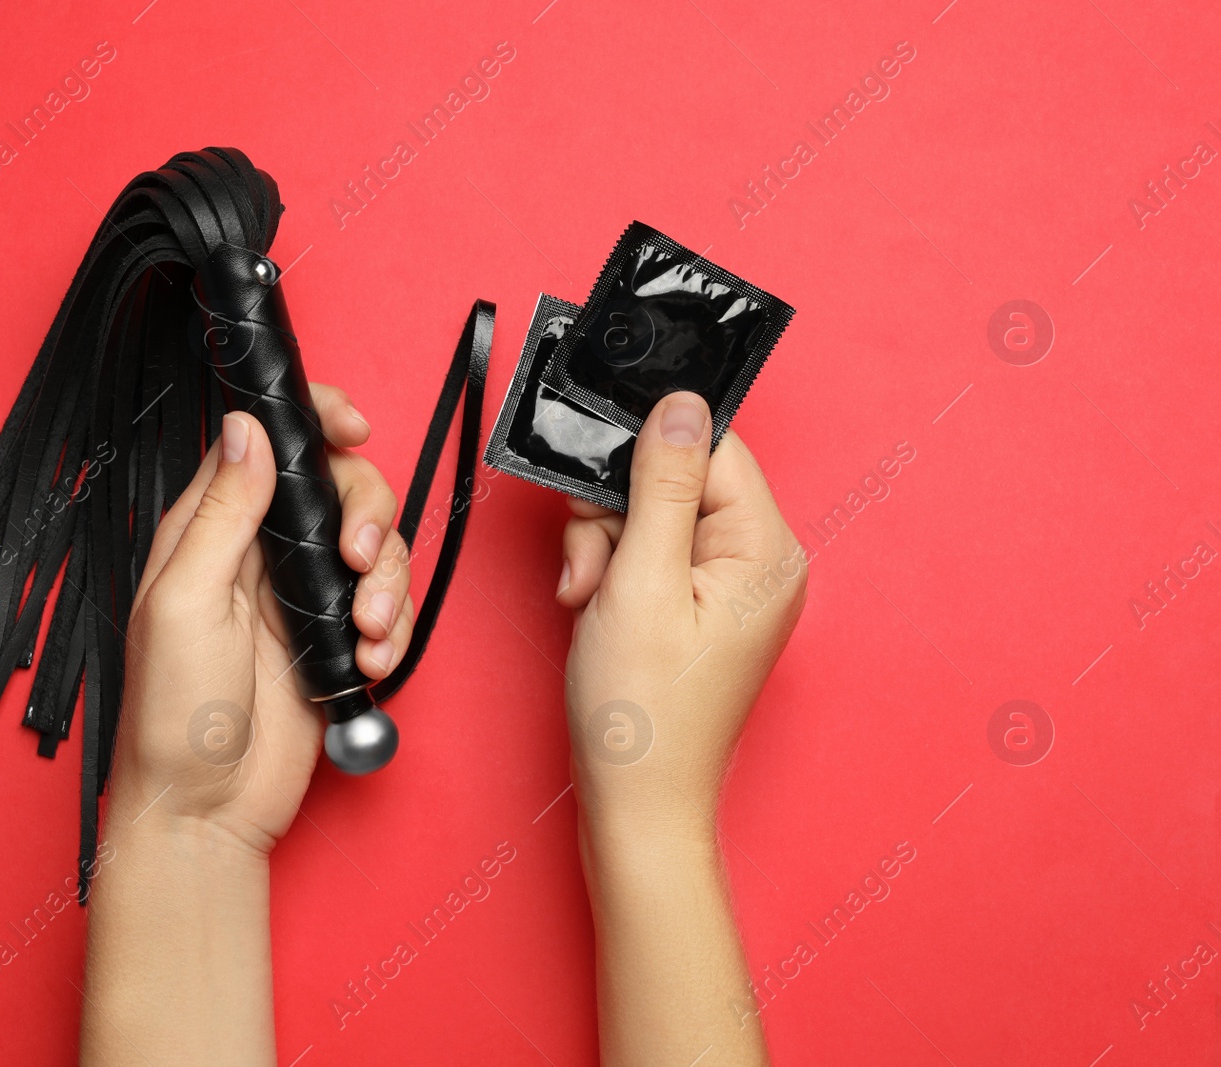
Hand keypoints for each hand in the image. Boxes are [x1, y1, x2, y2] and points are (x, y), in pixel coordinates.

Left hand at [109, 384, 413, 855]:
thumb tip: (245, 429)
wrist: (204, 811)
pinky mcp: (333, 642)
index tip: (353, 429)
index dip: (316, 424)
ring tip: (365, 633)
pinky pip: (386, 608)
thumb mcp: (187, 602)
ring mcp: (301, 599)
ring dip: (387, 584)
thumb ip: (222, 512)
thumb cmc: (172, 716)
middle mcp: (260, 555)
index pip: (269, 444)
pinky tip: (367, 662)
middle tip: (358, 562)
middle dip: (368, 518)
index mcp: (212, 529)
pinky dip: (392, 630)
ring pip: (374, 548)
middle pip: (340, 490)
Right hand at [558, 391, 806, 839]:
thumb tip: (679, 406)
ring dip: (603, 544)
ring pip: (650, 512)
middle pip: (674, 477)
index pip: (708, 448)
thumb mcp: (640, 582)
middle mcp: (758, 561)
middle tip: (593, 569)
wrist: (636, 801)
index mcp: (765, 550)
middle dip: (614, 512)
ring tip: (590, 597)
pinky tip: (592, 605)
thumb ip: (659, 487)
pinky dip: (609, 570)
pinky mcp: (697, 603)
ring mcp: (729, 585)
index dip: (642, 460)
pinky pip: (648, 551)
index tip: (598, 493)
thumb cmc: (643, 713)